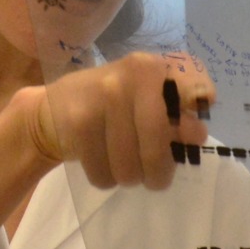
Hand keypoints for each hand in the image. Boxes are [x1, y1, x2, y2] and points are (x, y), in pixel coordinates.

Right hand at [0, 51, 211, 248]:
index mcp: (152, 68)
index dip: (194, 124)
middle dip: (158, 171)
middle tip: (154, 180)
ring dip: (130, 178)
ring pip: (130, 165)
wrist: (52, 108)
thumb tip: (197, 134)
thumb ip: (175, 116)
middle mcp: (130, 77)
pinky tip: (101, 164)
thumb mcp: (145, 102)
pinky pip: (104, 173)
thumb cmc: (112, 108)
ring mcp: (102, 97)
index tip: (191, 138)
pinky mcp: (78, 123)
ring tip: (124, 168)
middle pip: (158, 143)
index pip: (194, 91)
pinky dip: (106, 179)